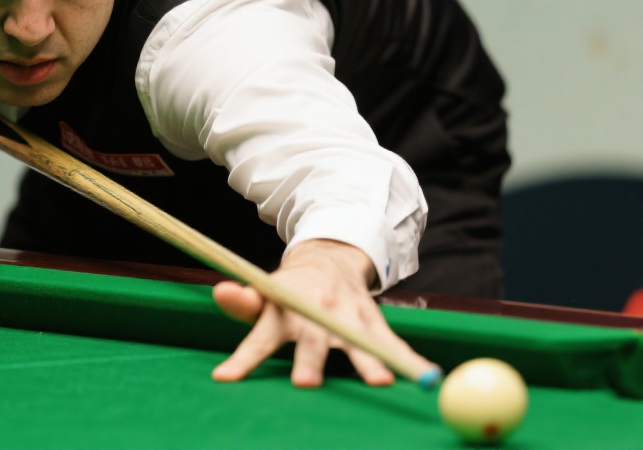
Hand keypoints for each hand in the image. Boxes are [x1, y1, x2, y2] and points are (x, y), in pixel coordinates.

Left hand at [211, 239, 431, 386]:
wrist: (327, 261)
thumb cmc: (289, 292)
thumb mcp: (263, 295)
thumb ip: (243, 302)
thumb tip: (219, 293)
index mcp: (283, 309)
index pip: (259, 337)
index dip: (243, 358)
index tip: (225, 377)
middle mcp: (315, 312)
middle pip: (312, 339)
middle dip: (310, 360)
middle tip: (306, 383)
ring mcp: (346, 316)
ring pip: (356, 340)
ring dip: (367, 361)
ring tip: (379, 382)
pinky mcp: (371, 321)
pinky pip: (392, 343)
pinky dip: (408, 359)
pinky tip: (425, 376)